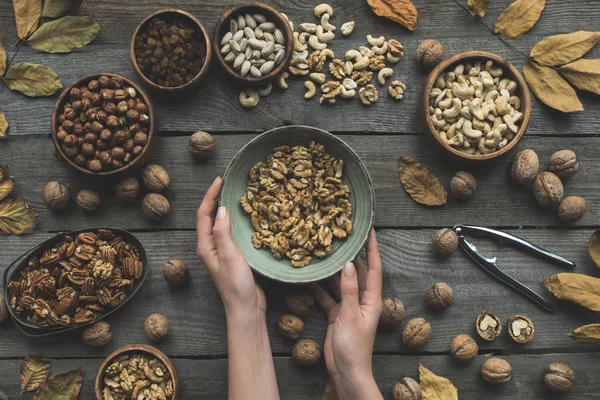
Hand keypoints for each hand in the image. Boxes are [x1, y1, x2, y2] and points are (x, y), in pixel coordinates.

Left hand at [196, 177, 265, 317]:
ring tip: (236, 194)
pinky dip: (237, 220)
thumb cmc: (236, 285)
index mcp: (206, 246)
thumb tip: (221, 209)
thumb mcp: (229, 256)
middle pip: (210, 217)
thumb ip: (223, 232)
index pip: (204, 214)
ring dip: (226, 208)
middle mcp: (211, 246)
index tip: (220, 180)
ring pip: (221, 224)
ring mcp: (223, 251)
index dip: (210, 195)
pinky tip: (247, 217)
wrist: (246, 308)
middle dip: (216, 198)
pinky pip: (232, 232)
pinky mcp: (234, 255)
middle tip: (228, 183)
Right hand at [310, 230, 382, 399]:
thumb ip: (348, 290)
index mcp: (371, 299)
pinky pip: (327, 296)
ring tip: (322, 252)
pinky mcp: (335, 314)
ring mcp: (348, 307)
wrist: (346, 372)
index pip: (374, 268)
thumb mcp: (349, 316)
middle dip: (349, 256)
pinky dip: (319, 288)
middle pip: (356, 273)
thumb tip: (348, 265)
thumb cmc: (353, 347)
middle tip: (339, 236)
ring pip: (339, 283)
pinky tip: (310, 277)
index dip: (372, 249)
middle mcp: (361, 300)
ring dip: (331, 271)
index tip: (370, 230)